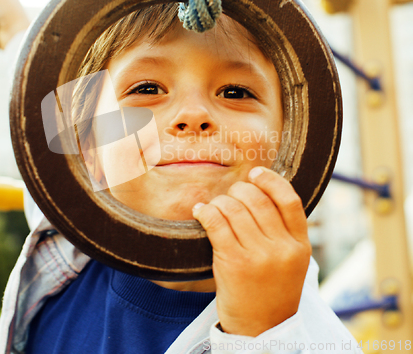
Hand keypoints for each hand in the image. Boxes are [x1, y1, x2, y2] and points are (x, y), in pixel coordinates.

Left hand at [192, 167, 310, 336]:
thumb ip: (284, 232)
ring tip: (214, 206)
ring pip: (234, 209)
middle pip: (257, 200)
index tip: (256, 172)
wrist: (261, 329)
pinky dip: (205, 211)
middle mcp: (283, 248)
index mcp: (300, 246)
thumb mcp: (291, 262)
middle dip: (239, 190)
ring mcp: (259, 256)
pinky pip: (217, 223)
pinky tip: (200, 211)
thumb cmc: (272, 292)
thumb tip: (262, 193)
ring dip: (220, 201)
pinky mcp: (234, 263)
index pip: (289, 200)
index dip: (271, 180)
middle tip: (230, 195)